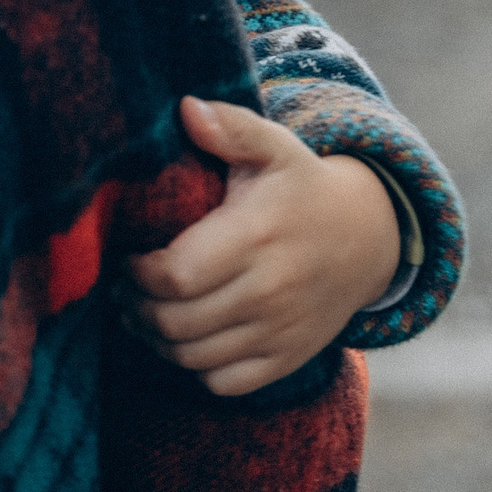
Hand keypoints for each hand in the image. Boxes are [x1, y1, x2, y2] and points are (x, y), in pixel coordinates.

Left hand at [127, 97, 400, 397]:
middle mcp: (270, 290)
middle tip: (123, 289)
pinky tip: (186, 338)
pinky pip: (225, 383)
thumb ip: (231, 128)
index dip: (136, 274)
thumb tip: (186, 108)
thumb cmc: (302, 188)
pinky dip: (196, 368)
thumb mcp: (274, 147)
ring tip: (143, 313)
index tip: (128, 257)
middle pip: (175, 323)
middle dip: (135, 309)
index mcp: (257, 236)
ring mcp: (281, 330)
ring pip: (193, 358)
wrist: (367, 238)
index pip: (174, 275)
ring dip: (156, 340)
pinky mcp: (288, 358)